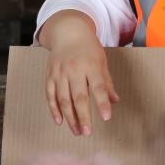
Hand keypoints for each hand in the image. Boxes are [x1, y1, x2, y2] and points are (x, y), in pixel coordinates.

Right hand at [38, 10, 118, 136]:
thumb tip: (114, 101)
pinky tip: (59, 121)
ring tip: (77, 131)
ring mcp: (60, 73)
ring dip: (69, 117)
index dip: (102, 103)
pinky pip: (50, 95)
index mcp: (91, 66)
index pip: (98, 87)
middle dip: (83, 116)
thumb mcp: (102, 61)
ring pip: (63, 99)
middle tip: (87, 132)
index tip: (106, 117)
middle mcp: (74, 70)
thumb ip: (107, 82)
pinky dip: (54, 109)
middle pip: (78, 97)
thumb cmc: (88, 48)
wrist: (68, 32)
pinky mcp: (50, 76)